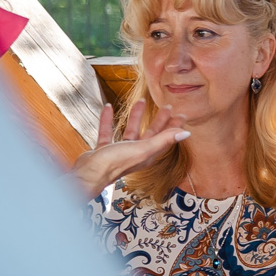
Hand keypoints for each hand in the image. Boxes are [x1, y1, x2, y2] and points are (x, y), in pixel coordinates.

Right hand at [71, 101, 188, 198]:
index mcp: (148, 154)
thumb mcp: (143, 149)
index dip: (174, 127)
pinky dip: (108, 120)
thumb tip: (186, 133)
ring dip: (135, 116)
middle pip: (151, 133)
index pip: (165, 138)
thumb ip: (163, 140)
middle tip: (167, 106)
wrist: (89, 173)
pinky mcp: (104, 150)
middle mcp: (136, 153)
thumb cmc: (116, 162)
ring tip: (140, 101)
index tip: (182, 114)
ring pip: (130, 130)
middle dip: (159, 120)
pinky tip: (108, 107)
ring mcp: (119, 152)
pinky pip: (108, 131)